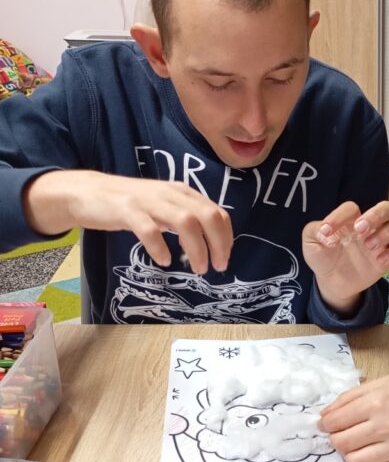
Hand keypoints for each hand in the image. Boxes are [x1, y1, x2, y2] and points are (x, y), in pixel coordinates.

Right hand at [23, 170, 232, 272]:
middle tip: (217, 267)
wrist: (88, 192)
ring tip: (197, 268)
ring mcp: (148, 200)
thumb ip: (185, 218)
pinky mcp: (127, 210)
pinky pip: (149, 230)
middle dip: (218, 244)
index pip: (216, 212)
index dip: (226, 237)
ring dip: (196, 248)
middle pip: (207, 216)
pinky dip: (160, 248)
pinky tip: (164, 260)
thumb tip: (210, 243)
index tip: (224, 258)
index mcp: (182, 193)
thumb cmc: (130, 204)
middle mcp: (169, 194)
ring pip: (185, 221)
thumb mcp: (164, 207)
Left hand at [303, 200, 388, 314]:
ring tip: (368, 246)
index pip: (351, 208)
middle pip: (386, 207)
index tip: (327, 232)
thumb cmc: (322, 257)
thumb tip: (327, 234)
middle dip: (376, 215)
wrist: (331, 283)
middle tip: (360, 229)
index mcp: (349, 219)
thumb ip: (314, 231)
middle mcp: (369, 226)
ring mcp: (380, 240)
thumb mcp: (310, 243)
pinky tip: (379, 261)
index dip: (339, 216)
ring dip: (386, 233)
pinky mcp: (387, 257)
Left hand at [319, 361, 388, 461]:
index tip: (326, 424)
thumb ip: (350, 397)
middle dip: (335, 439)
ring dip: (349, 455)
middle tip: (341, 433)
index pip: (335, 421)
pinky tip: (372, 454)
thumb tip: (325, 415)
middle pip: (342, 443)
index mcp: (377, 402)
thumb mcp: (381, 382)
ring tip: (356, 445)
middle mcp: (386, 426)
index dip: (325, 424)